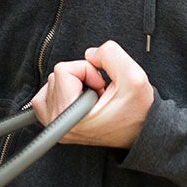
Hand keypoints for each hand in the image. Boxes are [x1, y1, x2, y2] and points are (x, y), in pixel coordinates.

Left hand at [31, 40, 154, 148]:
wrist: (142, 132)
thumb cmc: (138, 111)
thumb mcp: (133, 76)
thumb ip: (110, 54)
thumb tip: (89, 54)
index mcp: (72, 117)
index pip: (62, 71)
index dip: (87, 70)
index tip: (102, 87)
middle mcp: (58, 124)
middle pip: (55, 75)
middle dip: (80, 78)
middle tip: (100, 94)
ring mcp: (54, 126)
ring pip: (51, 83)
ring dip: (73, 84)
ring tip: (93, 98)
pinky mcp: (54, 124)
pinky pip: (44, 97)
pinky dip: (60, 90)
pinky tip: (78, 96)